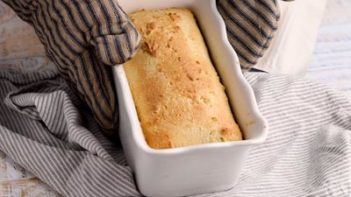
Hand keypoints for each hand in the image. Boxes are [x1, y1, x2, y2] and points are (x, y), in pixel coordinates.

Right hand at [2, 0, 139, 133]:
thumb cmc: (77, 2)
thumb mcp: (105, 15)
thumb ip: (116, 37)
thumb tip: (117, 60)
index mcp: (81, 59)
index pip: (97, 94)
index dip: (106, 113)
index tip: (113, 129)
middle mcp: (70, 63)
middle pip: (87, 95)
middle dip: (99, 113)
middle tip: (109, 130)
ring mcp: (63, 57)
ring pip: (80, 88)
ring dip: (91, 102)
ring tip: (101, 115)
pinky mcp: (62, 50)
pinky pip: (75, 76)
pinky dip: (84, 88)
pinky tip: (89, 90)